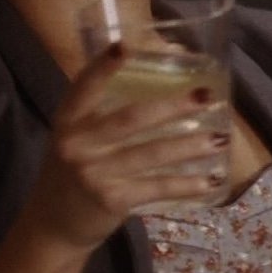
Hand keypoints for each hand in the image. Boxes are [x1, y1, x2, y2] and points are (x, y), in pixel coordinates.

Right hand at [20, 44, 228, 251]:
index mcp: (68, 121)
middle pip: (130, 119)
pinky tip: (210, 181)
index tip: (125, 46)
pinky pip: (156, 188)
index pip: (84, 87)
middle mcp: (77, 144)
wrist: (52, 226)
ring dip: (189, 145)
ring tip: (219, 138)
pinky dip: (186, 185)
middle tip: (206, 95)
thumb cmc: (74, 172)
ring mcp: (94, 174)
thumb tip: (158, 87)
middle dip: (172, 106)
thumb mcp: (77, 138)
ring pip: (150, 153)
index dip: (103, 67)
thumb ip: (104, 115)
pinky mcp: (110, 201)